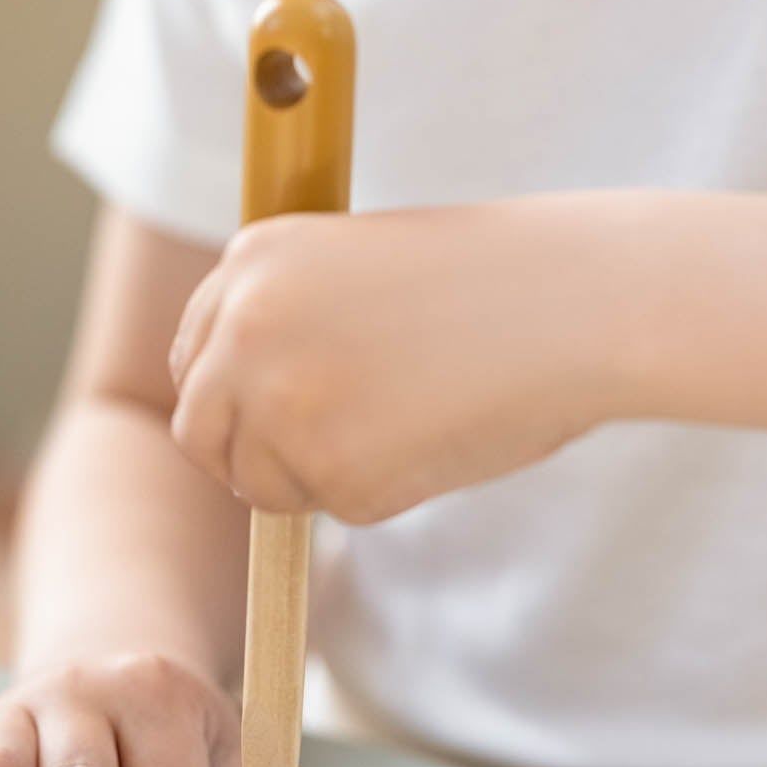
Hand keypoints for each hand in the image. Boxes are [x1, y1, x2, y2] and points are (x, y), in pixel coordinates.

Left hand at [168, 199, 632, 522]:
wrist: (576, 301)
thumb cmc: (491, 279)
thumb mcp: (358, 266)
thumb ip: (289, 320)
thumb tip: (246, 409)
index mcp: (250, 259)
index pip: (190, 357)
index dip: (228, 397)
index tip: (265, 416)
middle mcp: (244, 328)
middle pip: (199, 430)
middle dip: (249, 455)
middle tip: (319, 455)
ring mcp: (281, 402)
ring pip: (262, 482)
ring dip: (319, 477)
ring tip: (409, 423)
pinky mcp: (333, 470)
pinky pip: (337, 508)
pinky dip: (384, 493)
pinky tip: (440, 438)